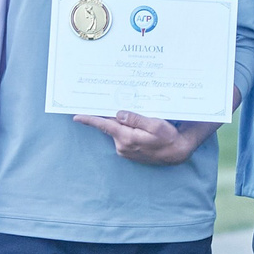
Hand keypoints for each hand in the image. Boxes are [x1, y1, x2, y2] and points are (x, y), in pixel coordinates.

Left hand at [73, 110, 216, 165]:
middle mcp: (122, 145)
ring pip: (117, 130)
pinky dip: (126, 129)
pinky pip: (123, 136)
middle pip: (110, 126)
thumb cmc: (169, 138)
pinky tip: (138, 125)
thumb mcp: (155, 125)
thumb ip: (136, 119)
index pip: (104, 125)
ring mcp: (125, 150)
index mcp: (126, 138)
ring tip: (135, 115)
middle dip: (110, 115)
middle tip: (110, 101)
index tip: (76, 116)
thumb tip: (119, 114)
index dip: (90, 120)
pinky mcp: (129, 152)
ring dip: (121, 122)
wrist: (177, 153)